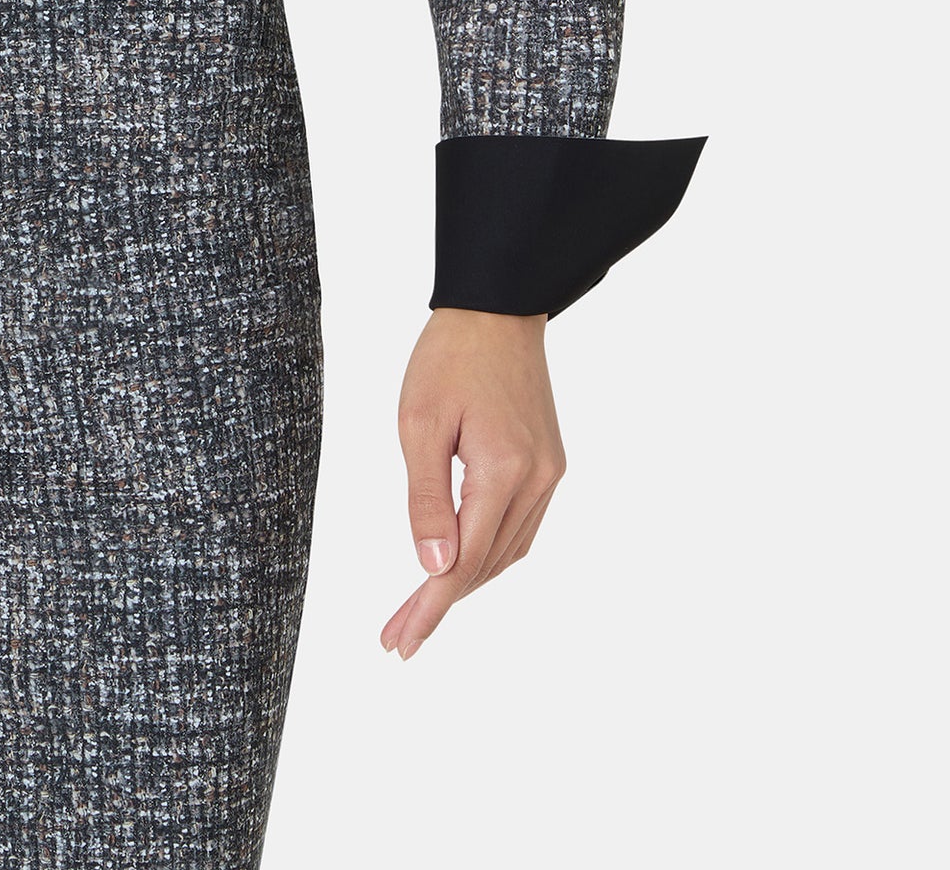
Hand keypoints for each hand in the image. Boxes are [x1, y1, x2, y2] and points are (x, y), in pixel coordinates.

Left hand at [380, 308, 564, 660]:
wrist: (498, 307)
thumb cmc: (449, 356)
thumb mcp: (418, 423)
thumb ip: (425, 498)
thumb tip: (431, 567)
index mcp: (505, 470)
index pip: (463, 561)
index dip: (430, 607)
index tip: (400, 641)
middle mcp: (538, 480)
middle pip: (486, 565)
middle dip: (441, 603)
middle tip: (399, 636)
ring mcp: (550, 474)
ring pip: (507, 552)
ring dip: (466, 583)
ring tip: (421, 609)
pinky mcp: (549, 464)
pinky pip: (519, 528)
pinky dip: (488, 553)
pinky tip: (460, 564)